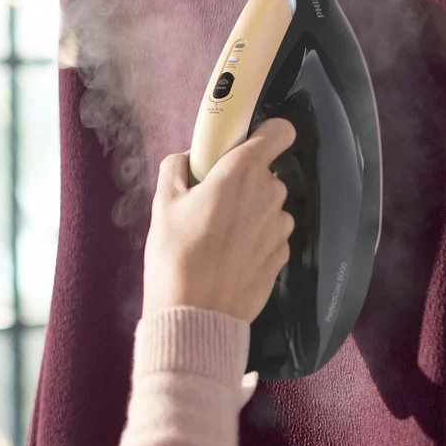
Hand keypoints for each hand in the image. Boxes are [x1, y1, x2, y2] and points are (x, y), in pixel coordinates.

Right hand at [142, 118, 296, 321]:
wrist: (195, 314)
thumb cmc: (176, 255)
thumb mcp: (163, 203)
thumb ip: (177, 168)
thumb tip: (187, 159)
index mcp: (242, 172)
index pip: (279, 132)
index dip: (265, 133)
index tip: (242, 144)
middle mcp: (269, 195)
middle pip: (264, 173)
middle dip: (240, 182)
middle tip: (208, 202)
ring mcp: (279, 228)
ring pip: (267, 206)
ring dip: (248, 213)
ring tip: (215, 236)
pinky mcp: (282, 256)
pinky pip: (269, 235)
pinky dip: (253, 240)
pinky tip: (227, 257)